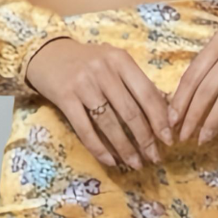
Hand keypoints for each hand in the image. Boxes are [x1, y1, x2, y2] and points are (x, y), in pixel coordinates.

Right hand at [23, 36, 174, 169]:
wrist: (48, 54)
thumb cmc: (87, 62)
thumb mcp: (114, 63)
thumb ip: (136, 83)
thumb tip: (165, 112)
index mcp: (121, 60)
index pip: (147, 93)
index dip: (160, 120)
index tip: (169, 140)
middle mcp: (103, 70)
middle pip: (131, 111)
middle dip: (146, 139)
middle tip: (155, 158)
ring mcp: (83, 84)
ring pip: (110, 123)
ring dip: (125, 148)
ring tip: (136, 163)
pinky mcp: (65, 97)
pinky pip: (85, 129)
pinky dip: (99, 148)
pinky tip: (111, 160)